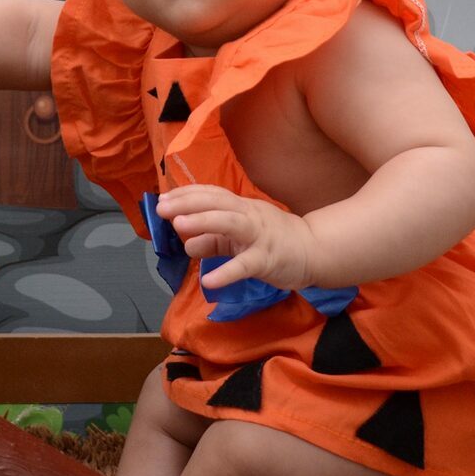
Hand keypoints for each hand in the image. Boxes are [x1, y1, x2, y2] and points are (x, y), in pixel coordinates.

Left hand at [155, 185, 319, 290]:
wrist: (313, 251)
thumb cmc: (274, 241)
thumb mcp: (239, 237)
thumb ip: (213, 239)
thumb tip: (187, 242)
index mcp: (241, 208)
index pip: (212, 194)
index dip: (186, 194)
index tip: (163, 198)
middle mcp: (249, 215)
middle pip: (217, 202)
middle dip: (187, 202)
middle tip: (161, 208)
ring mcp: (259, 236)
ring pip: (230, 222)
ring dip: (203, 222)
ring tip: (178, 225)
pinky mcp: (267, 260)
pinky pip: (245, 265)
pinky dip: (226, 273)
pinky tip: (208, 282)